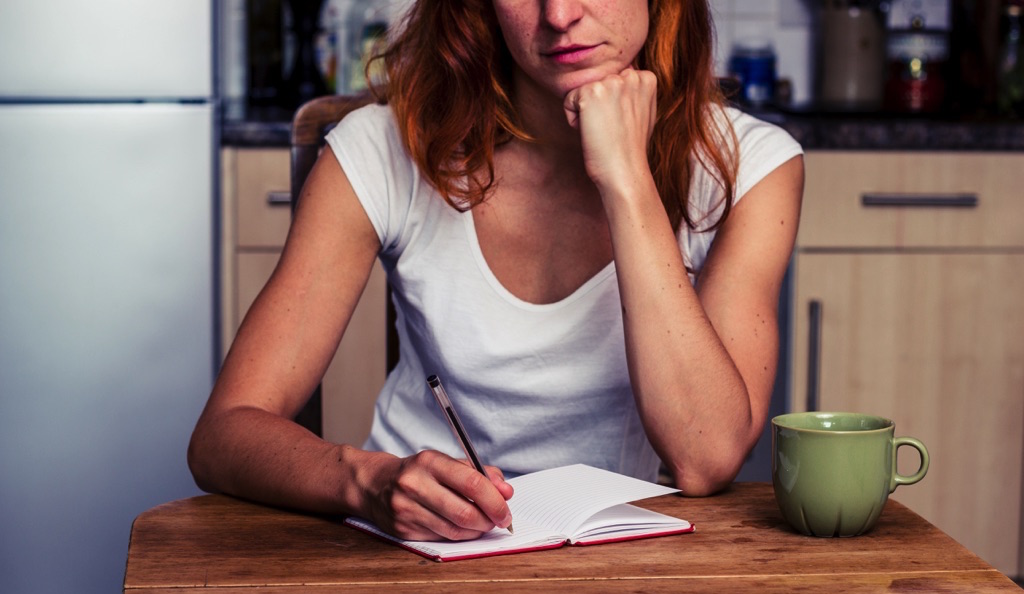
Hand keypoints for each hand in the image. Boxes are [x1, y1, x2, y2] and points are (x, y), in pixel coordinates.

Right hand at [360, 450, 513, 540]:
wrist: (374, 484)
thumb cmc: (418, 472)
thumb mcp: (446, 462)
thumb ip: (479, 473)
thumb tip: (505, 490)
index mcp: (429, 462)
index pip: (472, 483)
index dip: (495, 500)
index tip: (506, 510)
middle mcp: (415, 485)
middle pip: (464, 512)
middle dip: (489, 520)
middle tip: (499, 520)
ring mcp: (406, 509)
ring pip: (454, 530)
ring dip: (476, 530)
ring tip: (483, 523)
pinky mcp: (402, 529)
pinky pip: (441, 538)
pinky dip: (458, 535)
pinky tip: (462, 528)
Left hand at [562, 68, 657, 193]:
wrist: (625, 170)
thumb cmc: (631, 147)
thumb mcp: (643, 112)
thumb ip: (634, 91)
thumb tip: (623, 77)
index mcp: (646, 78)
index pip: (614, 79)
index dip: (613, 105)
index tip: (622, 123)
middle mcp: (630, 76)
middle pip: (598, 84)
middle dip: (599, 106)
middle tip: (612, 128)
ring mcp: (610, 82)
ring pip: (583, 92)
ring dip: (587, 112)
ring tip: (603, 130)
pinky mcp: (590, 92)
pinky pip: (568, 101)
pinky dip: (574, 120)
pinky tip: (592, 132)